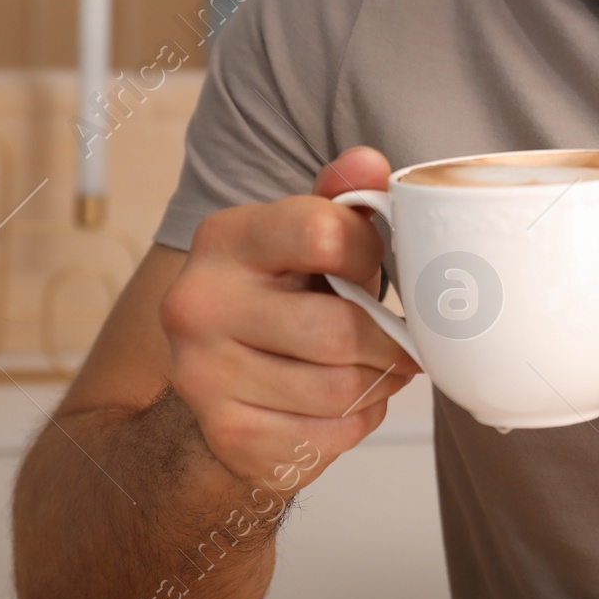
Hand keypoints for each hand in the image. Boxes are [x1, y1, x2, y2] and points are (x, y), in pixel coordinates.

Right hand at [160, 145, 418, 486]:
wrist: (217, 377)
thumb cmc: (280, 294)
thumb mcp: (305, 234)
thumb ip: (342, 196)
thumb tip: (370, 163)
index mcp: (224, 238)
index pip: (325, 234)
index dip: (369, 253)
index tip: (372, 266)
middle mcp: (199, 304)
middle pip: (338, 330)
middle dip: (387, 340)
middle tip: (400, 340)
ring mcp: (204, 375)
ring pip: (340, 388)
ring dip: (378, 382)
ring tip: (373, 367)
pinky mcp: (227, 434)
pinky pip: (329, 435)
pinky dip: (356, 421)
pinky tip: (344, 402)